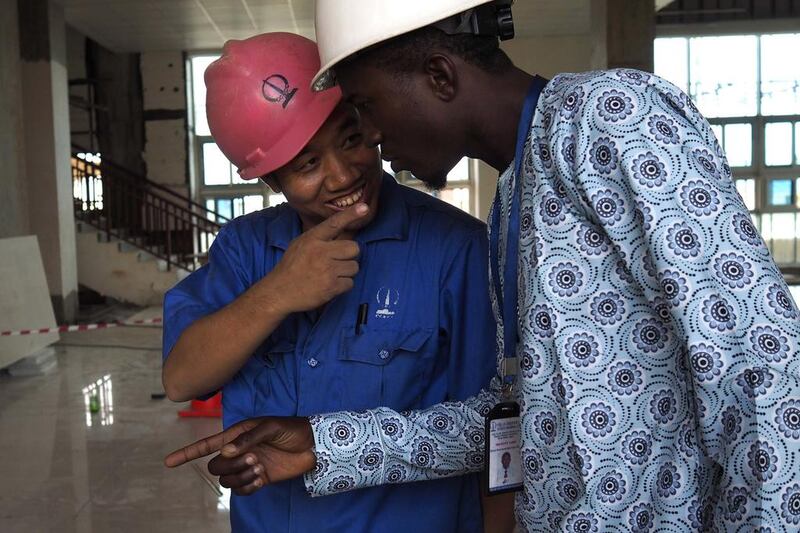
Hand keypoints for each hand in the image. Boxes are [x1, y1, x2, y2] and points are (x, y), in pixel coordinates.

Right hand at [164, 416, 315, 494]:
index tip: (168, 462)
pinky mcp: (258, 479)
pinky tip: (262, 477)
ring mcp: (247, 466)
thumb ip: (247, 438)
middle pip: (214, 467)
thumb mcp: (270, 427)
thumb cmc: (291, 429)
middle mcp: (238, 451)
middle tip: (253, 458)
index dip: (187, 453)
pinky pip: (242, 491)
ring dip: (241, 476)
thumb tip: (225, 451)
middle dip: (230, 466)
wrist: (312, 445)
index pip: (206, 445)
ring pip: (227, 481)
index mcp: (237, 435)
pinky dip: (249, 486)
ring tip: (260, 466)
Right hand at [265, 204, 367, 313]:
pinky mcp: (331, 287)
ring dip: (346, 272)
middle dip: (349, 256)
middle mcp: (321, 252)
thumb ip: (318, 238)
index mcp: (312, 239)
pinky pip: (350, 283)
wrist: (279, 291)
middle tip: (337, 262)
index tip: (364, 207)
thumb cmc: (291, 267)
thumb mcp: (299, 244)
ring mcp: (327, 270)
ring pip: (354, 267)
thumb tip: (339, 234)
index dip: (350, 215)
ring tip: (330, 275)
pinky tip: (329, 286)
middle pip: (354, 248)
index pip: (335, 223)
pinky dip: (342, 286)